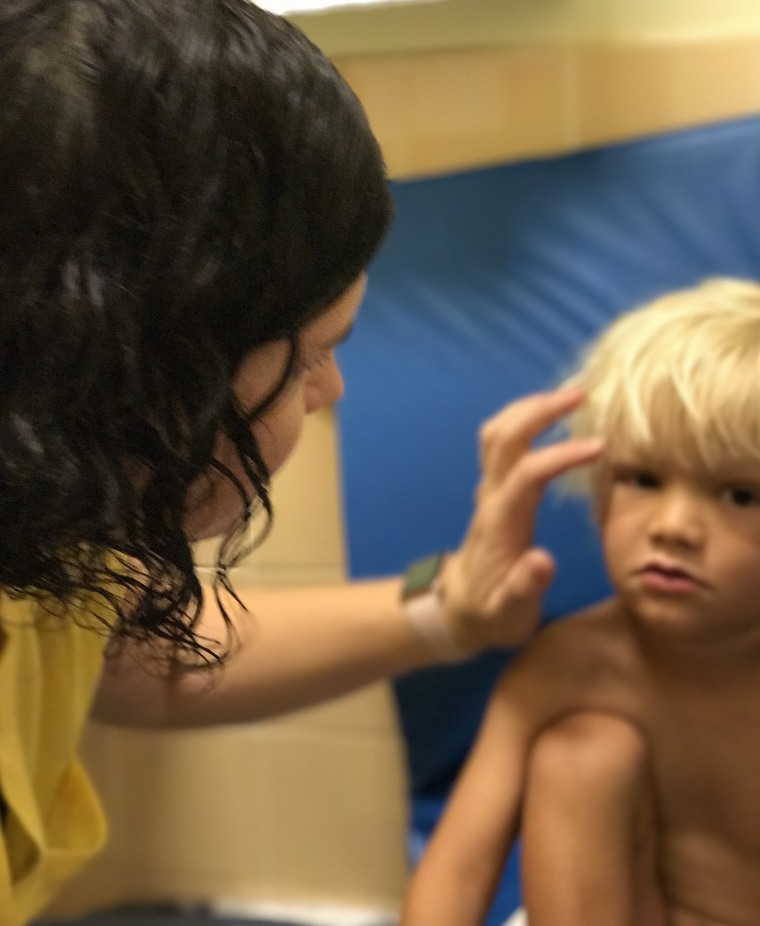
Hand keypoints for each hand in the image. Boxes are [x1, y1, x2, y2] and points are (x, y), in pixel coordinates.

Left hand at [443, 387, 602, 651]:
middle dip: (539, 410)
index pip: (527, 475)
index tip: (599, 447)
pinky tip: (551, 416)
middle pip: (504, 438)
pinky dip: (525, 421)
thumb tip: (543, 561)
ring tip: (570, 396)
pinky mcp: (494, 490)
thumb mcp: (507, 614)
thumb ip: (523, 588)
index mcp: (500, 523)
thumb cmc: (487, 614)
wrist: (456, 611)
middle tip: (581, 394)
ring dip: (530, 408)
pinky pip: (502, 443)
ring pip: (498, 434)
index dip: (560, 456)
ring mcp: (489, 491)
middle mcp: (491, 498)